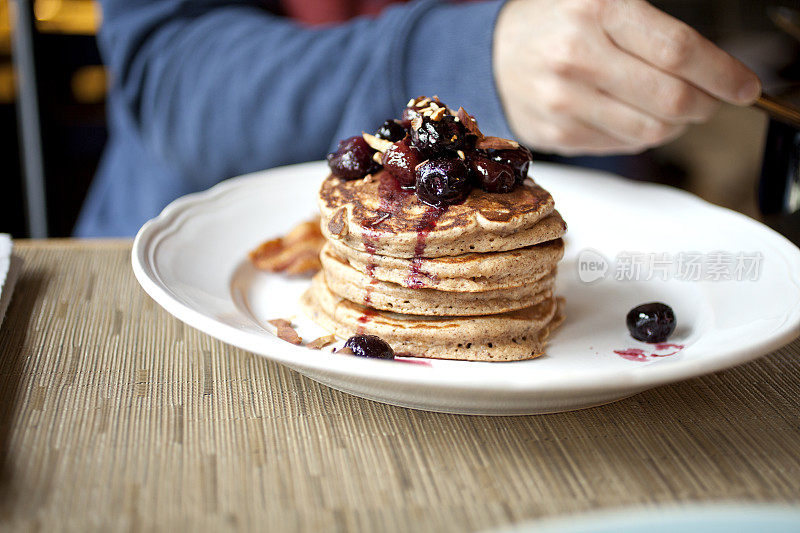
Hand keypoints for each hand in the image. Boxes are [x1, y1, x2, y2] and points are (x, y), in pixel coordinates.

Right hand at [493, 0, 760, 154]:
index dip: (722, 74)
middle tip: (710, 101)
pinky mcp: (556, 134)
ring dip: (674, 126)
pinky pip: (620, 147)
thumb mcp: (604, 0)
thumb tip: (715, 69)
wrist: (496, 53)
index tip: (743, 87)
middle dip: (704, 106)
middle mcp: (576, 56)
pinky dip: (638, 135)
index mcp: (597, 9)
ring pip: (649, 132)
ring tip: (671, 110)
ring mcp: (562, 101)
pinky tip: (630, 115)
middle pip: (670, 100)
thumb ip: (658, 27)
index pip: (679, 52)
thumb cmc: (560, 22)